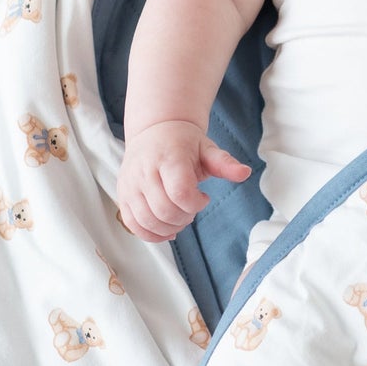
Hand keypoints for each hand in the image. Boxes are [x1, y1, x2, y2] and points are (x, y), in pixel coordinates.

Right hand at [117, 119, 250, 240]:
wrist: (154, 131)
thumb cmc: (183, 143)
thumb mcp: (207, 148)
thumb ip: (224, 163)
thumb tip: (244, 172)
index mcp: (168, 158)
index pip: (180, 193)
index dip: (196, 203)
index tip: (203, 197)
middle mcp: (144, 171)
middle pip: (164, 211)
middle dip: (184, 217)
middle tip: (191, 208)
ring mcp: (130, 184)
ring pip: (147, 221)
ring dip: (168, 227)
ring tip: (179, 216)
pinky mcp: (122, 195)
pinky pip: (132, 225)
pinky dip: (150, 234)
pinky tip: (166, 228)